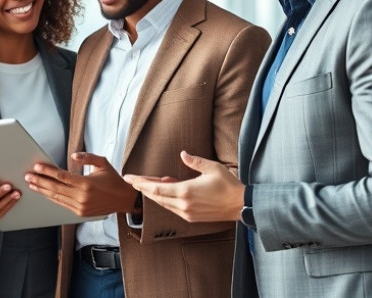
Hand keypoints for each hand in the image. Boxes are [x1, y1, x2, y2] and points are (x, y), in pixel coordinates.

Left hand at [24, 152, 134, 216]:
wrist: (124, 199)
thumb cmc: (113, 179)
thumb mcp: (102, 163)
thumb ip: (87, 157)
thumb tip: (73, 155)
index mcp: (86, 184)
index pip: (62, 176)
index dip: (47, 171)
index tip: (37, 166)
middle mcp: (82, 197)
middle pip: (55, 188)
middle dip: (40, 181)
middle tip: (28, 176)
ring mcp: (80, 207)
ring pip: (56, 197)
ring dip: (42, 190)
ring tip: (32, 184)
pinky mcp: (80, 213)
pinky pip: (62, 204)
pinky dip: (51, 198)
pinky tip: (44, 192)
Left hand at [123, 151, 243, 221]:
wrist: (241, 205)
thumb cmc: (228, 186)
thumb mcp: (212, 168)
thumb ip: (195, 161)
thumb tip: (183, 154)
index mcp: (186, 191)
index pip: (156, 189)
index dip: (141, 184)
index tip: (130, 179)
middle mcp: (183, 205)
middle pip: (156, 197)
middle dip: (143, 188)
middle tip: (132, 180)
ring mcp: (187, 213)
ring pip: (163, 203)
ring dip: (154, 194)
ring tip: (146, 183)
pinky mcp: (191, 217)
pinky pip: (172, 208)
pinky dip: (165, 199)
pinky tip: (165, 190)